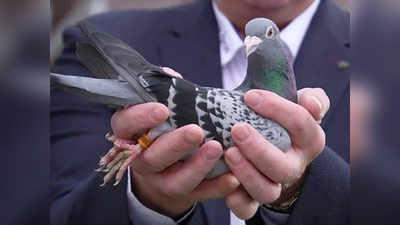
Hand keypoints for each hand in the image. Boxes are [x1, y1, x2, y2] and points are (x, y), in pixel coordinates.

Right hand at [111, 103, 239, 217]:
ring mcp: (161, 180)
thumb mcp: (158, 109)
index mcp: (131, 134)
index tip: (162, 110)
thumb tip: (171, 76)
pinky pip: (199, 194)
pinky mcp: (182, 195)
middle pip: (153, 156)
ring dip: (198, 166)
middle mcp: (142, 160)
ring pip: (176, 180)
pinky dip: (216, 187)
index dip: (140, 118)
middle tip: (196, 131)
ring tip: (218, 148)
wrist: (162, 169)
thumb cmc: (162, 128)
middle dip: (175, 144)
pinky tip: (234, 178)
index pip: (125, 125)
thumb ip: (164, 93)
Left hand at [224, 88, 329, 218]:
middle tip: (237, 129)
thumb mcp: (299, 104)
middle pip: (283, 167)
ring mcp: (275, 184)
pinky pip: (248, 208)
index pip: (300, 123)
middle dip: (259, 149)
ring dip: (247, 173)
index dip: (276, 109)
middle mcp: (294, 166)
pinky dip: (237, 201)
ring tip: (229, 152)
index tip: (250, 97)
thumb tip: (311, 104)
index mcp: (309, 140)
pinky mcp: (254, 197)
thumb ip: (312, 99)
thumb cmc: (282, 120)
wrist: (275, 144)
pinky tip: (226, 182)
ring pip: (266, 191)